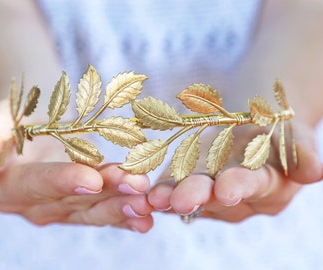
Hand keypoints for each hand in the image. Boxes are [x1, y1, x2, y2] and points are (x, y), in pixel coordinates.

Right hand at [0, 100, 152, 231]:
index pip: (38, 186)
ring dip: (124, 206)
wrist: (33, 130)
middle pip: (76, 201)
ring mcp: (64, 211)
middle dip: (108, 194)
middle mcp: (38, 206)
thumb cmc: (14, 121)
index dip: (64, 182)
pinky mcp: (85, 208)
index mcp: (11, 188)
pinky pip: (106, 214)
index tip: (92, 179)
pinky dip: (128, 217)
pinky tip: (148, 218)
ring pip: (96, 210)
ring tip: (148, 201)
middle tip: (138, 187)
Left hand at [148, 121, 322, 221]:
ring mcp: (210, 190)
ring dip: (172, 196)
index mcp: (269, 185)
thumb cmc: (273, 118)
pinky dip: (157, 188)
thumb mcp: (288, 128)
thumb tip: (317, 172)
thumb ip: (299, 150)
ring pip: (190, 195)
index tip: (227, 189)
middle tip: (181, 200)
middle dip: (200, 196)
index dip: (241, 187)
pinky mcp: (185, 180)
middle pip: (218, 196)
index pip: (256, 187)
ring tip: (155, 198)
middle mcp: (238, 195)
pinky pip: (170, 187)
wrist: (249, 114)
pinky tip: (140, 191)